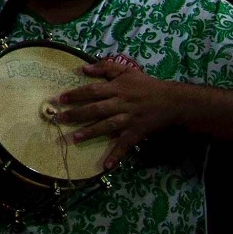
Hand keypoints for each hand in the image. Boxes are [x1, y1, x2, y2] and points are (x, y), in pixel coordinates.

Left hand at [56, 60, 182, 168]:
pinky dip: (116, 156)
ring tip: (74, 138)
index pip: (93, 91)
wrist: (172, 101)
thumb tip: (84, 68)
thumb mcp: (127, 71)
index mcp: (117, 89)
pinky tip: (106, 166)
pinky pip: (125, 145)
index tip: (61, 99)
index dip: (77, 95)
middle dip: (77, 114)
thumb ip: (105, 67)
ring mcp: (128, 120)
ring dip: (90, 133)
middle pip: (96, 109)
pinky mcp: (136, 133)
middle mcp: (121, 104)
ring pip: (107, 127)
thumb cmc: (146, 85)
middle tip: (60, 119)